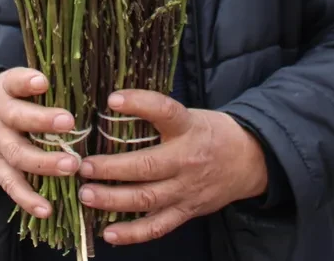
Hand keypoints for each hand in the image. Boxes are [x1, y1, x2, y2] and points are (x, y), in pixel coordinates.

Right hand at [0, 68, 81, 218]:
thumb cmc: (3, 99)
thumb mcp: (11, 84)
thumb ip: (36, 85)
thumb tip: (81, 84)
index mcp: (4, 90)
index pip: (13, 82)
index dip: (26, 81)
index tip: (43, 82)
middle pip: (16, 118)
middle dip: (42, 121)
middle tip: (69, 123)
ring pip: (16, 154)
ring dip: (44, 163)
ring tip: (70, 167)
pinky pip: (10, 184)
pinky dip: (28, 199)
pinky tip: (47, 210)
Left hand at [78, 90, 267, 245]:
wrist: (249, 161)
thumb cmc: (210, 133)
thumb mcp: (190, 115)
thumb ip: (159, 116)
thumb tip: (112, 107)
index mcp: (188, 128)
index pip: (165, 111)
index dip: (139, 103)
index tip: (112, 100)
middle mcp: (187, 160)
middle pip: (147, 166)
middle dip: (111, 168)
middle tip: (84, 167)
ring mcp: (186, 189)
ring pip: (146, 199)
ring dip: (113, 200)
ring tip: (87, 195)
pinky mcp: (186, 211)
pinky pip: (157, 227)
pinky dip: (132, 233)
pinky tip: (108, 232)